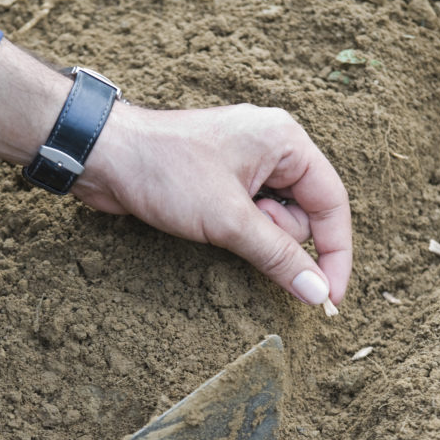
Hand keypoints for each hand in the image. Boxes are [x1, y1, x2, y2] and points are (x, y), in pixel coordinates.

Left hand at [75, 104, 351, 305]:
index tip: (329, 298)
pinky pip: (248, 217)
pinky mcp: (223, 180)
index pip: (332, 202)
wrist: (104, 157)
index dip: (335, 254)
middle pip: (304, 214)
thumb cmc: (166, 172)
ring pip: (275, 220)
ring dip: (250, 233)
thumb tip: (317, 293)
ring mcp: (247, 163)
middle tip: (235, 226)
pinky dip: (236, 229)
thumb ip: (278, 257)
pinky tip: (206, 221)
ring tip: (213, 218)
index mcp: (286, 141)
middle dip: (274, 234)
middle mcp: (272, 147)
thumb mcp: (230, 220)